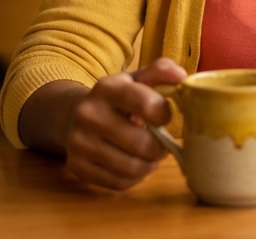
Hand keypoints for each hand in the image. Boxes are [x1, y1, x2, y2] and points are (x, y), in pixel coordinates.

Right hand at [64, 58, 187, 189]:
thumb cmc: (118, 99)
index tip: (164, 116)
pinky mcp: (76, 166)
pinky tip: (133, 164)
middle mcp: (88, 114)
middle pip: (142, 144)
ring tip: (149, 155)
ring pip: (132, 168)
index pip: (148, 105)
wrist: (74, 115)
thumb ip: (161, 71)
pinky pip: (118, 183)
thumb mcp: (136, 79)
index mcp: (107, 88)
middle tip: (161, 143)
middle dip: (160, 147)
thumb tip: (181, 77)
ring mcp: (79, 142)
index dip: (165, 115)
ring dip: (149, 165)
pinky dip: (133, 177)